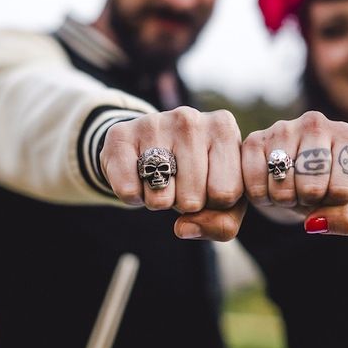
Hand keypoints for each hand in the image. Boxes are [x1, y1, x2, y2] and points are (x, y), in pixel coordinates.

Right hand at [100, 106, 245, 240]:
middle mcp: (191, 119)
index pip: (227, 193)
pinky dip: (133, 197)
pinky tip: (139, 177)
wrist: (149, 147)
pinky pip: (129, 192)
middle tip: (181, 184)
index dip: (215, 204)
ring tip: (162, 180)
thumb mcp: (223, 199)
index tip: (209, 186)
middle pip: (194, 200)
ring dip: (160, 202)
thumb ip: (222, 224)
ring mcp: (154, 123)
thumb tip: (183, 228)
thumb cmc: (197, 175)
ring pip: (161, 198)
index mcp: (224, 128)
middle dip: (186, 205)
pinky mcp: (120, 135)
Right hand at [242, 111, 347, 235]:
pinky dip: (262, 197)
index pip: (344, 190)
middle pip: (312, 188)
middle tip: (306, 190)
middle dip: (308, 201)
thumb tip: (315, 223)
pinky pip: (255, 186)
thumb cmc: (325, 186)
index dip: (334, 203)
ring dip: (284, 200)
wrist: (293, 174)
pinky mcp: (253, 141)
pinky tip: (269, 184)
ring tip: (289, 186)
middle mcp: (314, 123)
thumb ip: (345, 219)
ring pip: (283, 189)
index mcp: (346, 135)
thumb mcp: (345, 205)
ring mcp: (281, 129)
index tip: (330, 190)